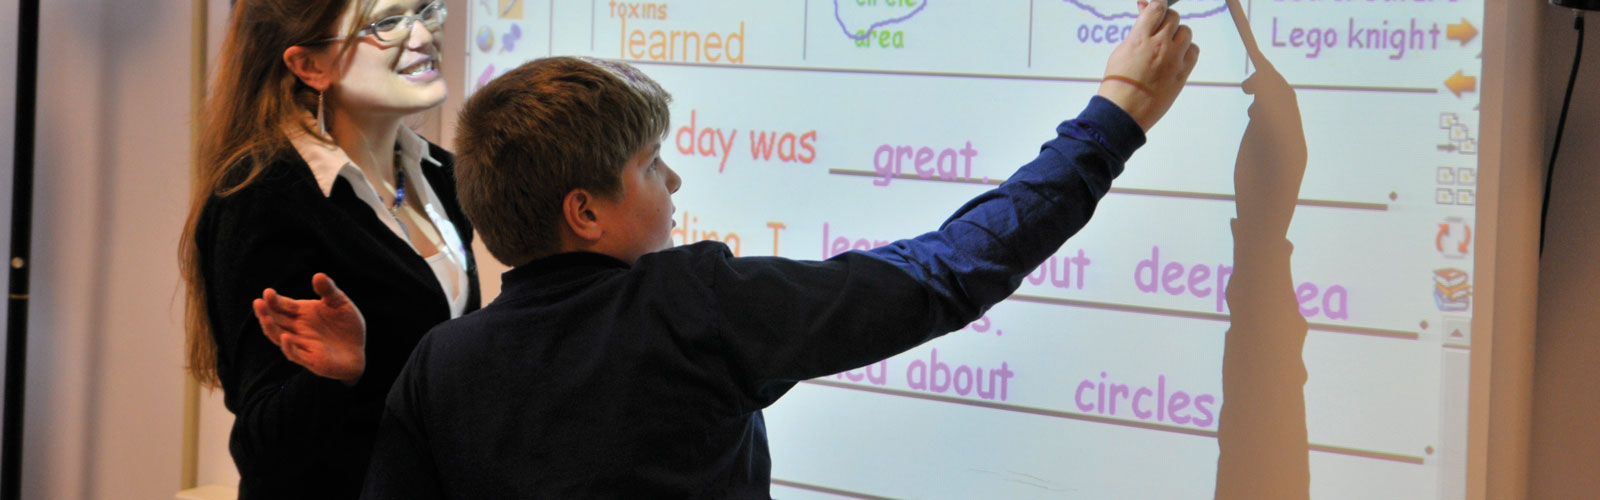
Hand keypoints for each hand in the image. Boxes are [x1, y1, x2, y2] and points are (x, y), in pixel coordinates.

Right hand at [255, 273, 366, 385]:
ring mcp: (302, 344)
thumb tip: (318, 275)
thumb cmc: (346, 325)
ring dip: (270, 327)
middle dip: (265, 312)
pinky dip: (288, 347)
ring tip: (264, 317)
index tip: (268, 292)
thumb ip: (329, 291)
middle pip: (275, 319)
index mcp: (301, 312)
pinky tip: (285, 337)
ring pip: (279, 336)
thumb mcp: (340, 303)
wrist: (358, 350)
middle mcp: (297, 328)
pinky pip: (295, 354)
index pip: (283, 305)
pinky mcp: (310, 359)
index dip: (274, 300)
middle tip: (258, 303)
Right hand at [1096, 0, 1200, 130]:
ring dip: (1178, 34)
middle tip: (1159, 29)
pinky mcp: (1183, 73)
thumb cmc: (1118, 83)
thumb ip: (1137, 30)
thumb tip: (1145, 10)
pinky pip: (1194, 50)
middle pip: (1174, 18)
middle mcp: (1160, 46)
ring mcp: (1174, 60)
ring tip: (1167, 45)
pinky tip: (1176, 56)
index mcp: (1140, 38)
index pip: (1157, 8)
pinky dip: (1187, 50)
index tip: (1156, 8)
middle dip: (1166, 20)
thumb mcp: (1122, 50)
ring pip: (1186, 32)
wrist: (1123, 111)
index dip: (1158, 5)